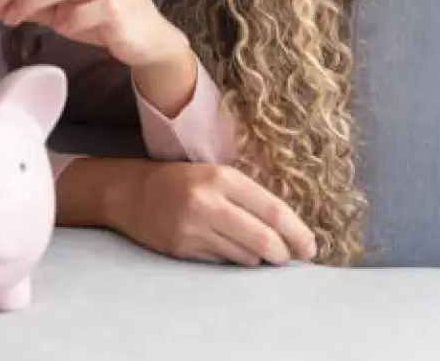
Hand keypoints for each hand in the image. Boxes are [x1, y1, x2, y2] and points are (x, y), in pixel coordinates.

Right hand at [107, 161, 316, 266]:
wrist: (130, 192)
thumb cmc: (181, 181)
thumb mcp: (215, 175)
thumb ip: (249, 198)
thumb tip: (290, 232)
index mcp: (222, 178)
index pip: (274, 211)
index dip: (298, 234)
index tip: (310, 248)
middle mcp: (208, 203)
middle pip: (264, 241)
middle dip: (282, 254)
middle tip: (285, 256)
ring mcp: (193, 228)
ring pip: (246, 258)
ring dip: (257, 259)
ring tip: (252, 250)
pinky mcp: (182, 249)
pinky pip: (222, 263)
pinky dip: (231, 260)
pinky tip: (224, 248)